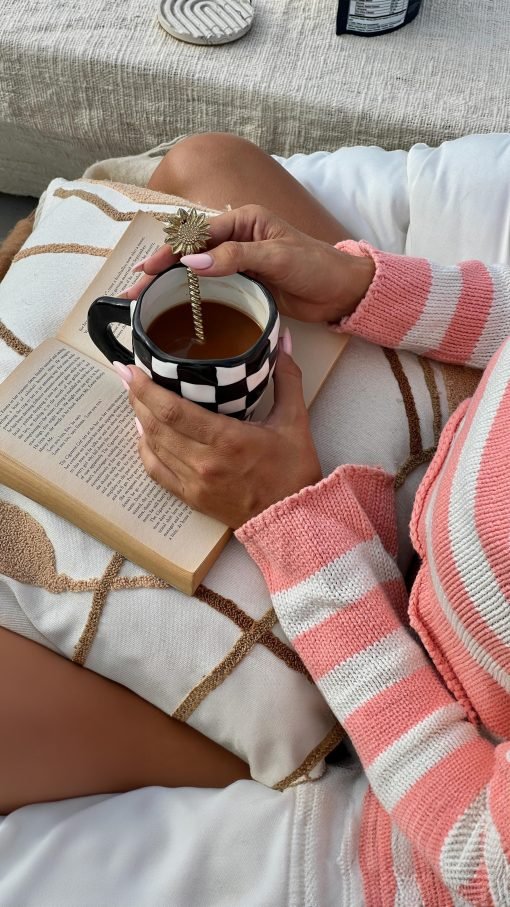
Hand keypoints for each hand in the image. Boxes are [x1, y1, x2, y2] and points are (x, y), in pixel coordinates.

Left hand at [117, 340, 322, 528]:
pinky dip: (145, 450)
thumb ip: (286, 377)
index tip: (131, 369)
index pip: (173, 410)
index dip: (146, 389)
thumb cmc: (293, 470)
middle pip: (156, 425)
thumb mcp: (294, 420)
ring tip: (134, 398)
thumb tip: (283, 341)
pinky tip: (142, 433)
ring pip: (153, 446)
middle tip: (127, 375)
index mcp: (227, 439)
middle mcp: (204, 461)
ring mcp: (194, 482)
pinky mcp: (191, 497)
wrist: (292, 518)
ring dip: (139, 420)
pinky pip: (156, 471)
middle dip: (136, 398)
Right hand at [124, 205, 373, 323]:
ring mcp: (239, 263)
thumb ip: (235, 257)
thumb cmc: (316, 266)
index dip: (169, 252)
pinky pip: (211, 288)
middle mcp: (237, 238)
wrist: (342, 291)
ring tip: (143, 303)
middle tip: (132, 292)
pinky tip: (174, 310)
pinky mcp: (244, 284)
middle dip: (160, 271)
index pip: (197, 234)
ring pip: (196, 272)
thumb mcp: (276, 257)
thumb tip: (192, 260)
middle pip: (190, 252)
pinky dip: (191, 297)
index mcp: (244, 220)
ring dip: (170, 286)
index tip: (146, 271)